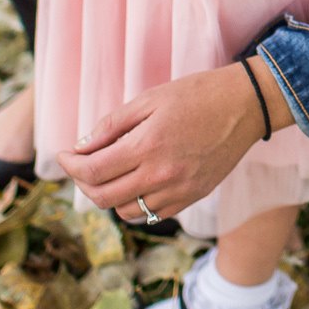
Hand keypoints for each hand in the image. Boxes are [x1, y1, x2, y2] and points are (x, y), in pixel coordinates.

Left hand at [57, 63, 275, 220]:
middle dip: (82, 182)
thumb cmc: (196, 95)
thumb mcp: (149, 100)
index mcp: (147, 146)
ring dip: (107, 196)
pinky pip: (152, 214)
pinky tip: (133, 184)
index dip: (70, 166)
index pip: (93, 170)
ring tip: (105, 175)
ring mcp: (178, 191)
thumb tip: (80, 148)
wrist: (245, 106)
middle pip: (103, 197)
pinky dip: (134, 204)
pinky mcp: (192, 197)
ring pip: (125, 211)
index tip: (63, 155)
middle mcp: (161, 175)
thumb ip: (112, 125)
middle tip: (79, 166)